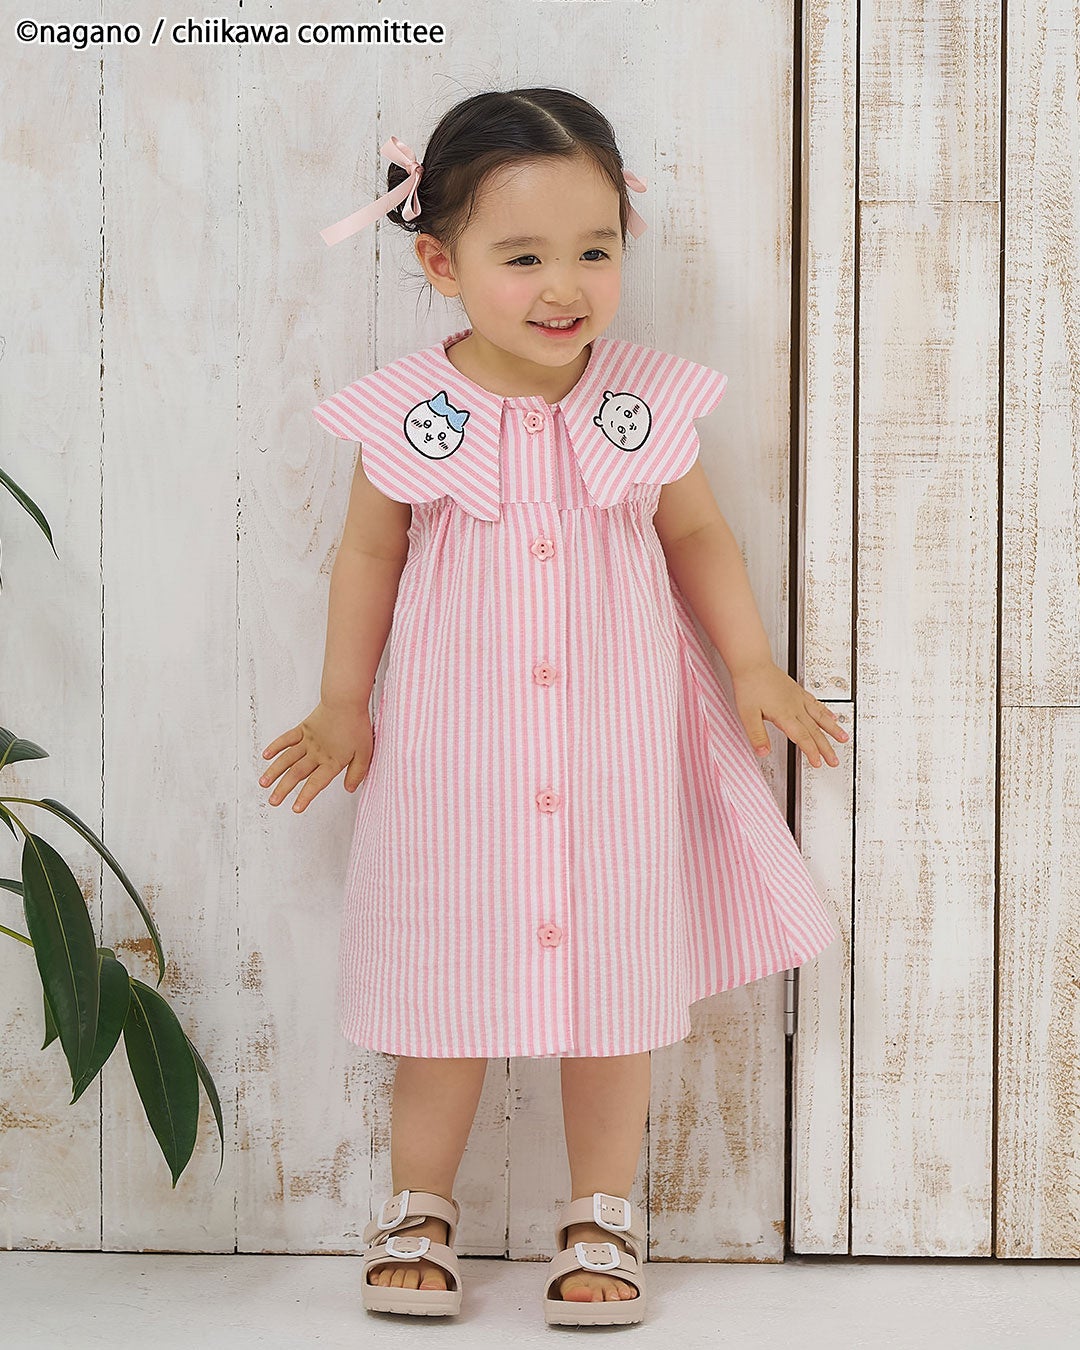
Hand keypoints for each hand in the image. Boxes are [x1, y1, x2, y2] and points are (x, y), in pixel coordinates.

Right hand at [258, 701, 373, 812]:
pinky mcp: (303, 728)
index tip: (295, 809)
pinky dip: (275, 747)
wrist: (345, 701)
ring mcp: (307, 741)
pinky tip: (266, 755)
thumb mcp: (364, 753)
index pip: (315, 784)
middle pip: (296, 774)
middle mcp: (316, 754)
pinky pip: (286, 739)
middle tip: (272, 801)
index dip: (305, 797)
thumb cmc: (357, 725)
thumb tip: (349, 788)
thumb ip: (357, 772)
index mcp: (331, 762)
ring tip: (263, 783)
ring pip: (287, 759)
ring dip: (274, 772)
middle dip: (283, 789)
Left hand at [730, 661, 847, 766]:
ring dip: (833, 729)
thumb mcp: (747, 714)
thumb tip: (762, 752)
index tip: (818, 763)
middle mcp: (795, 707)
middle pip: (814, 731)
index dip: (811, 752)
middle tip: (834, 760)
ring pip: (820, 716)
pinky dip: (826, 712)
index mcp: (784, 714)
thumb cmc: (749, 686)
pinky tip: (832, 716)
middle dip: (826, 748)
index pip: (802, 737)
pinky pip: (816, 704)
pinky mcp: (798, 691)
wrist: (752, 663)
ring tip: (843, 738)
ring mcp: (798, 698)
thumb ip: (757, 735)